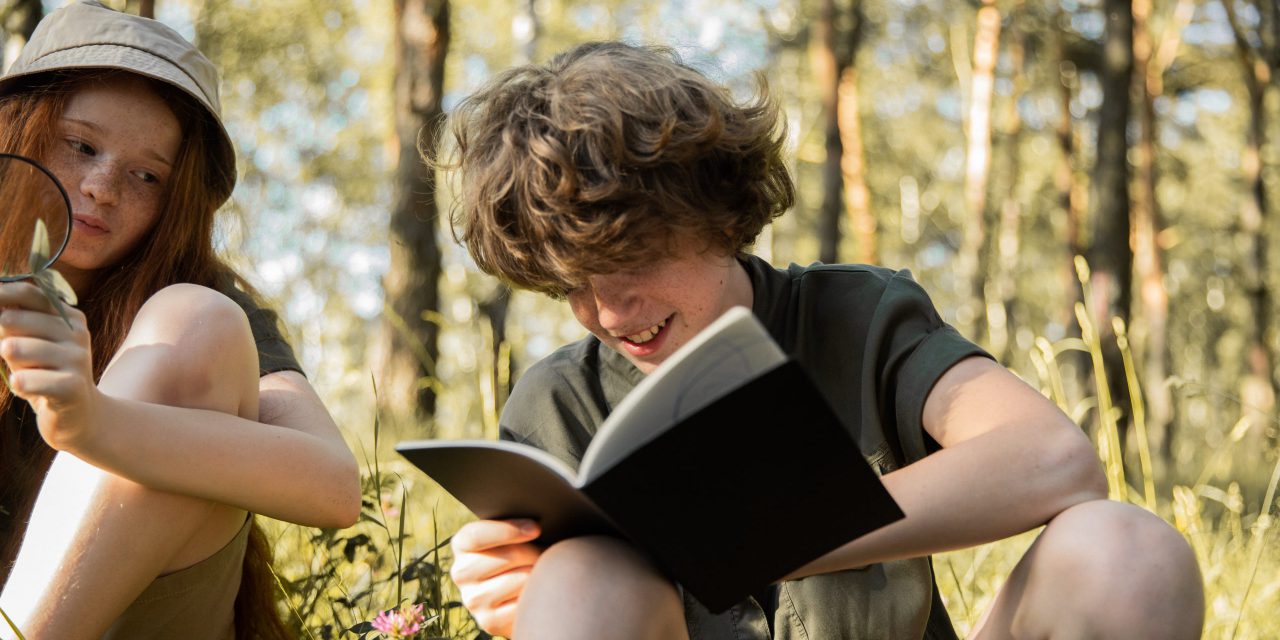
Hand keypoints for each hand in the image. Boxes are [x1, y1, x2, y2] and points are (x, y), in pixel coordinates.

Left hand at [0, 281, 96, 450]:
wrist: (80, 416)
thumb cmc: (46, 374)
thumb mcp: (32, 343)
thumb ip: (13, 321)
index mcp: (69, 317)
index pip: (28, 293)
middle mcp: (77, 333)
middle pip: (12, 319)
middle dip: (0, 339)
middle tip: (14, 357)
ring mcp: (77, 358)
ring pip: (14, 348)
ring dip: (10, 365)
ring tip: (26, 376)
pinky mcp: (72, 386)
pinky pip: (24, 380)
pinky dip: (17, 385)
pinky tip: (29, 390)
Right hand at [450, 518, 542, 636]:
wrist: (515, 591)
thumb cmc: (518, 551)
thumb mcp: (510, 534)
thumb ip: (515, 525)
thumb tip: (535, 526)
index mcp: (462, 545)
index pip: (476, 536)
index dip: (508, 530)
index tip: (536, 528)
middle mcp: (461, 573)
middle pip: (507, 556)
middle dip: (534, 552)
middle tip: (548, 551)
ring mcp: (473, 600)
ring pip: (520, 579)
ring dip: (539, 573)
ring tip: (543, 570)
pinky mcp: (489, 621)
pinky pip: (523, 603)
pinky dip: (536, 595)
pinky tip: (536, 590)